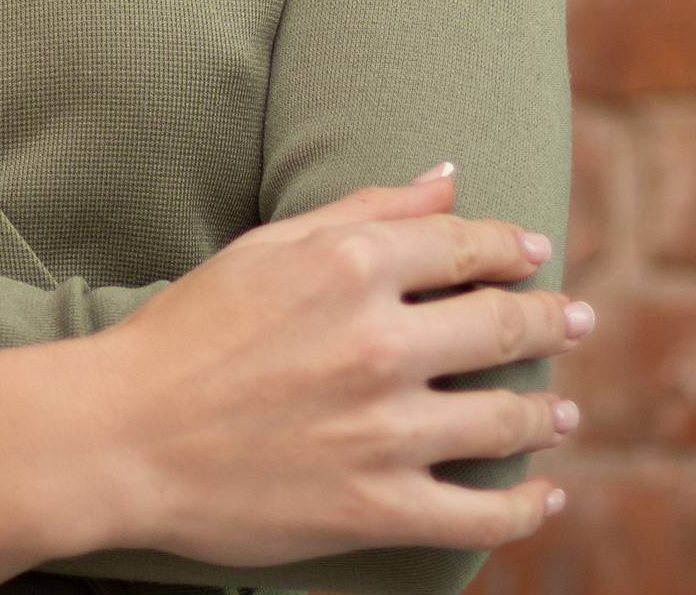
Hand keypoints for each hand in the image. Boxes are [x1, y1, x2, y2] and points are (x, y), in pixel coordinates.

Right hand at [75, 170, 584, 565]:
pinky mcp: (377, 508)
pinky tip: (544, 497)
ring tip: (562, 414)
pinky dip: (525, 508)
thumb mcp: (268, 247)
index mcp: (352, 266)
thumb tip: (448, 179)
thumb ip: (364, 209)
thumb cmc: (184, 332)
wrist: (119, 437)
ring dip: (548, 415)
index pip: (467, 248)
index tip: (533, 255)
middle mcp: (380, 343)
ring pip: (508, 420)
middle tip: (576, 321)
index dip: (510, 250)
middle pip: (505, 326)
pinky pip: (481, 515)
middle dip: (552, 321)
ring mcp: (385, 431)